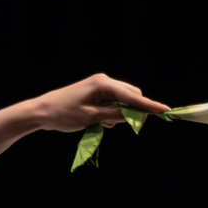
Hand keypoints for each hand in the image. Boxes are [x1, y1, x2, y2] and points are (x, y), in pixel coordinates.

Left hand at [33, 73, 168, 133]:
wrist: (41, 111)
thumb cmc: (63, 114)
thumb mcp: (91, 118)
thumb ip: (114, 116)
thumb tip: (134, 115)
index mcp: (103, 84)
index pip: (132, 96)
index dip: (149, 105)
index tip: (166, 110)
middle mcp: (104, 81)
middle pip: (131, 95)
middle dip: (134, 110)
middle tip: (129, 127)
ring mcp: (99, 86)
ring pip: (123, 99)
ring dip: (121, 113)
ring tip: (105, 125)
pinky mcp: (95, 92)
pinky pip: (113, 102)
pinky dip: (113, 112)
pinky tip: (101, 122)